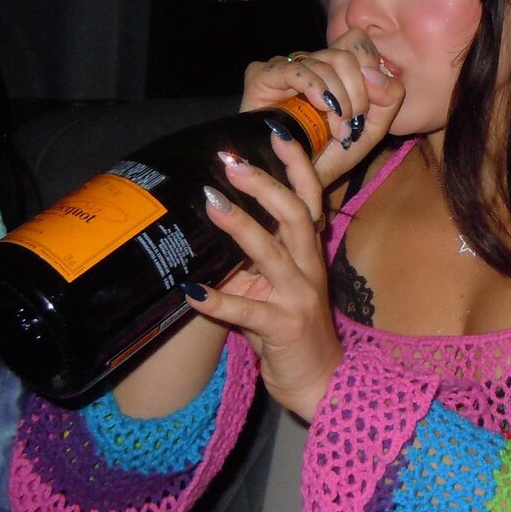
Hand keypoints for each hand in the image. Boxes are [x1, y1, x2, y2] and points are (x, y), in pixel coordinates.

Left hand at [183, 129, 341, 421]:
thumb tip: (216, 214)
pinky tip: (191, 291)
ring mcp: (298, 297)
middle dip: (265, 184)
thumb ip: (254, 253)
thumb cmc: (289, 328)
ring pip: (273, 252)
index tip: (276, 130)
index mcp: (307, 252)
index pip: (309, 198)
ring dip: (241, 225)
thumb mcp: (275, 283)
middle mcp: (308, 268)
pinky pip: (247, 310)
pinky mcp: (283, 328)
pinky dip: (218, 300)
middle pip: (295, 215)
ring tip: (212, 201)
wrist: (318, 381)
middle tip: (231, 161)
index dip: (296, 163)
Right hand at [241, 28, 404, 188]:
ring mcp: (286, 67)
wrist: (295, 181)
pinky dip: (315, 87)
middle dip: (357, 93)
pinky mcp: (262, 76)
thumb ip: (388, 99)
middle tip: (351, 124)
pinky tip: (321, 106)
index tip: (368, 105)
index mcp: (336, 70)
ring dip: (338, 99)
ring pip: (326, 62)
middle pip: (346, 54)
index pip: (357, 41)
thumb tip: (374, 73)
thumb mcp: (371, 130)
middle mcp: (311, 63)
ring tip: (335, 129)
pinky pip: (295, 69)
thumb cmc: (330, 155)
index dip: (370, 66)